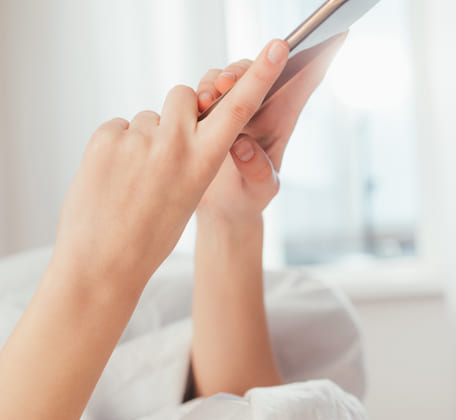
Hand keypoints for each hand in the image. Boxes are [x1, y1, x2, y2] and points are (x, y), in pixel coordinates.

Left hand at [52, 39, 290, 291]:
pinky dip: (117, 148)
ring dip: (145, 139)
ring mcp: (137, 139)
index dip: (260, 75)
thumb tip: (172, 129)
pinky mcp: (104, 138)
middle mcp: (174, 144)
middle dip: (181, 110)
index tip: (277, 46)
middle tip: (169, 147)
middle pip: (184, 96)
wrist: (104, 263)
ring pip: (149, 118)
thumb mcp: (187, 194)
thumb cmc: (151, 236)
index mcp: (204, 162)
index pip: (239, 108)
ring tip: (135, 180)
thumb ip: (190, 155)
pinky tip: (114, 179)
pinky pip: (119, 128)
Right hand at [196, 33, 346, 226]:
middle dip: (255, 65)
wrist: (221, 207)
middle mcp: (260, 105)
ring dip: (222, 78)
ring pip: (230, 75)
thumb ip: (257, 170)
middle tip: (236, 80)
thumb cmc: (250, 196)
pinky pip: (205, 90)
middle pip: (263, 70)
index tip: (338, 33)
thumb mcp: (261, 188)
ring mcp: (234, 104)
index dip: (322, 57)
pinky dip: (200, 92)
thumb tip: (243, 146)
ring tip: (215, 93)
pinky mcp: (210, 110)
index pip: (307, 81)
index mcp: (283, 118)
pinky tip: (198, 105)